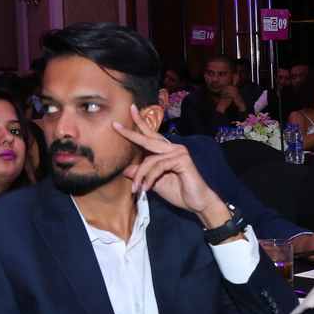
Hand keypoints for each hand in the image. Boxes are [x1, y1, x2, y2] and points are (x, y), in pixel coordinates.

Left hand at [114, 104, 226, 222]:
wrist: (197, 204)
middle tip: (115, 125)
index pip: (151, 135)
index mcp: (167, 151)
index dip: (140, 123)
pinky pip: (158, 167)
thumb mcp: (154, 183)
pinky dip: (150, 178)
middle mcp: (173, 148)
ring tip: (136, 189)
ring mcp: (179, 152)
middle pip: (148, 139)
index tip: (129, 110)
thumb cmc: (179, 192)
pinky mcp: (182, 160)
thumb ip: (142, 175)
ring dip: (140, 176)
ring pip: (150, 160)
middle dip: (131, 133)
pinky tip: (146, 188)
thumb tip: (126, 170)